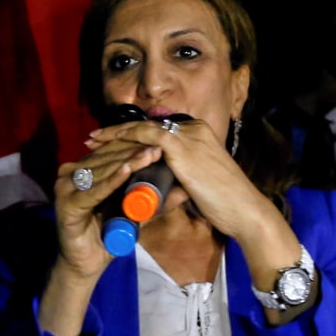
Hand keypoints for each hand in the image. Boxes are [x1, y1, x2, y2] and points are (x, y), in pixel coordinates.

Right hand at [49, 138, 166, 281]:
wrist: (85, 264)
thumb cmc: (107, 236)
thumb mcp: (134, 215)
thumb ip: (153, 202)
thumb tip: (183, 191)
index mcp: (84, 170)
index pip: (111, 152)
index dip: (135, 146)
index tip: (160, 144)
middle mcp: (71, 173)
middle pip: (107, 158)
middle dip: (134, 152)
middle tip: (159, 148)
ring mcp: (65, 186)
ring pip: (102, 171)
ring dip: (126, 162)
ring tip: (149, 156)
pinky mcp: (66, 203)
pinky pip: (93, 190)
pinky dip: (111, 181)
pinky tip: (127, 171)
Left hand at [84, 116, 296, 264]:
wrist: (243, 209)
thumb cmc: (225, 203)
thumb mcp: (199, 184)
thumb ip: (181, 180)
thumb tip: (164, 188)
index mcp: (199, 134)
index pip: (158, 129)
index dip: (133, 134)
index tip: (112, 142)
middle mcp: (193, 128)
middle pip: (147, 125)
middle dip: (118, 131)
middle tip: (94, 138)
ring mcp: (187, 135)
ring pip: (141, 128)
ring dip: (114, 134)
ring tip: (93, 141)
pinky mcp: (181, 147)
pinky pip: (144, 137)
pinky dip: (123, 140)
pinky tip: (106, 146)